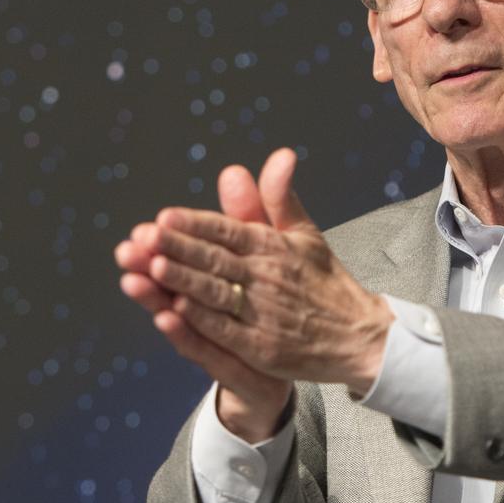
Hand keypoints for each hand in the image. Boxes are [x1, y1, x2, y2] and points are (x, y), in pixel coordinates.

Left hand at [115, 151, 392, 439]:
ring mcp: (266, 314)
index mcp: (274, 247)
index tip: (164, 216)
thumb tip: (280, 154)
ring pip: (217, 293)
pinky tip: (174, 310)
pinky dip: (201, 321)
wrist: (359, 337)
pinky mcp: (264, 347)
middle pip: (217, 259)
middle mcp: (268, 277)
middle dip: (179, 247)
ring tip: (153, 266)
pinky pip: (227, 331)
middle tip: (144, 235)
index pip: (229, 231)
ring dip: (184, 280)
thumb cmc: (324, 283)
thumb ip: (280, 198)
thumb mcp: (305, 235)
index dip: (196, 223)